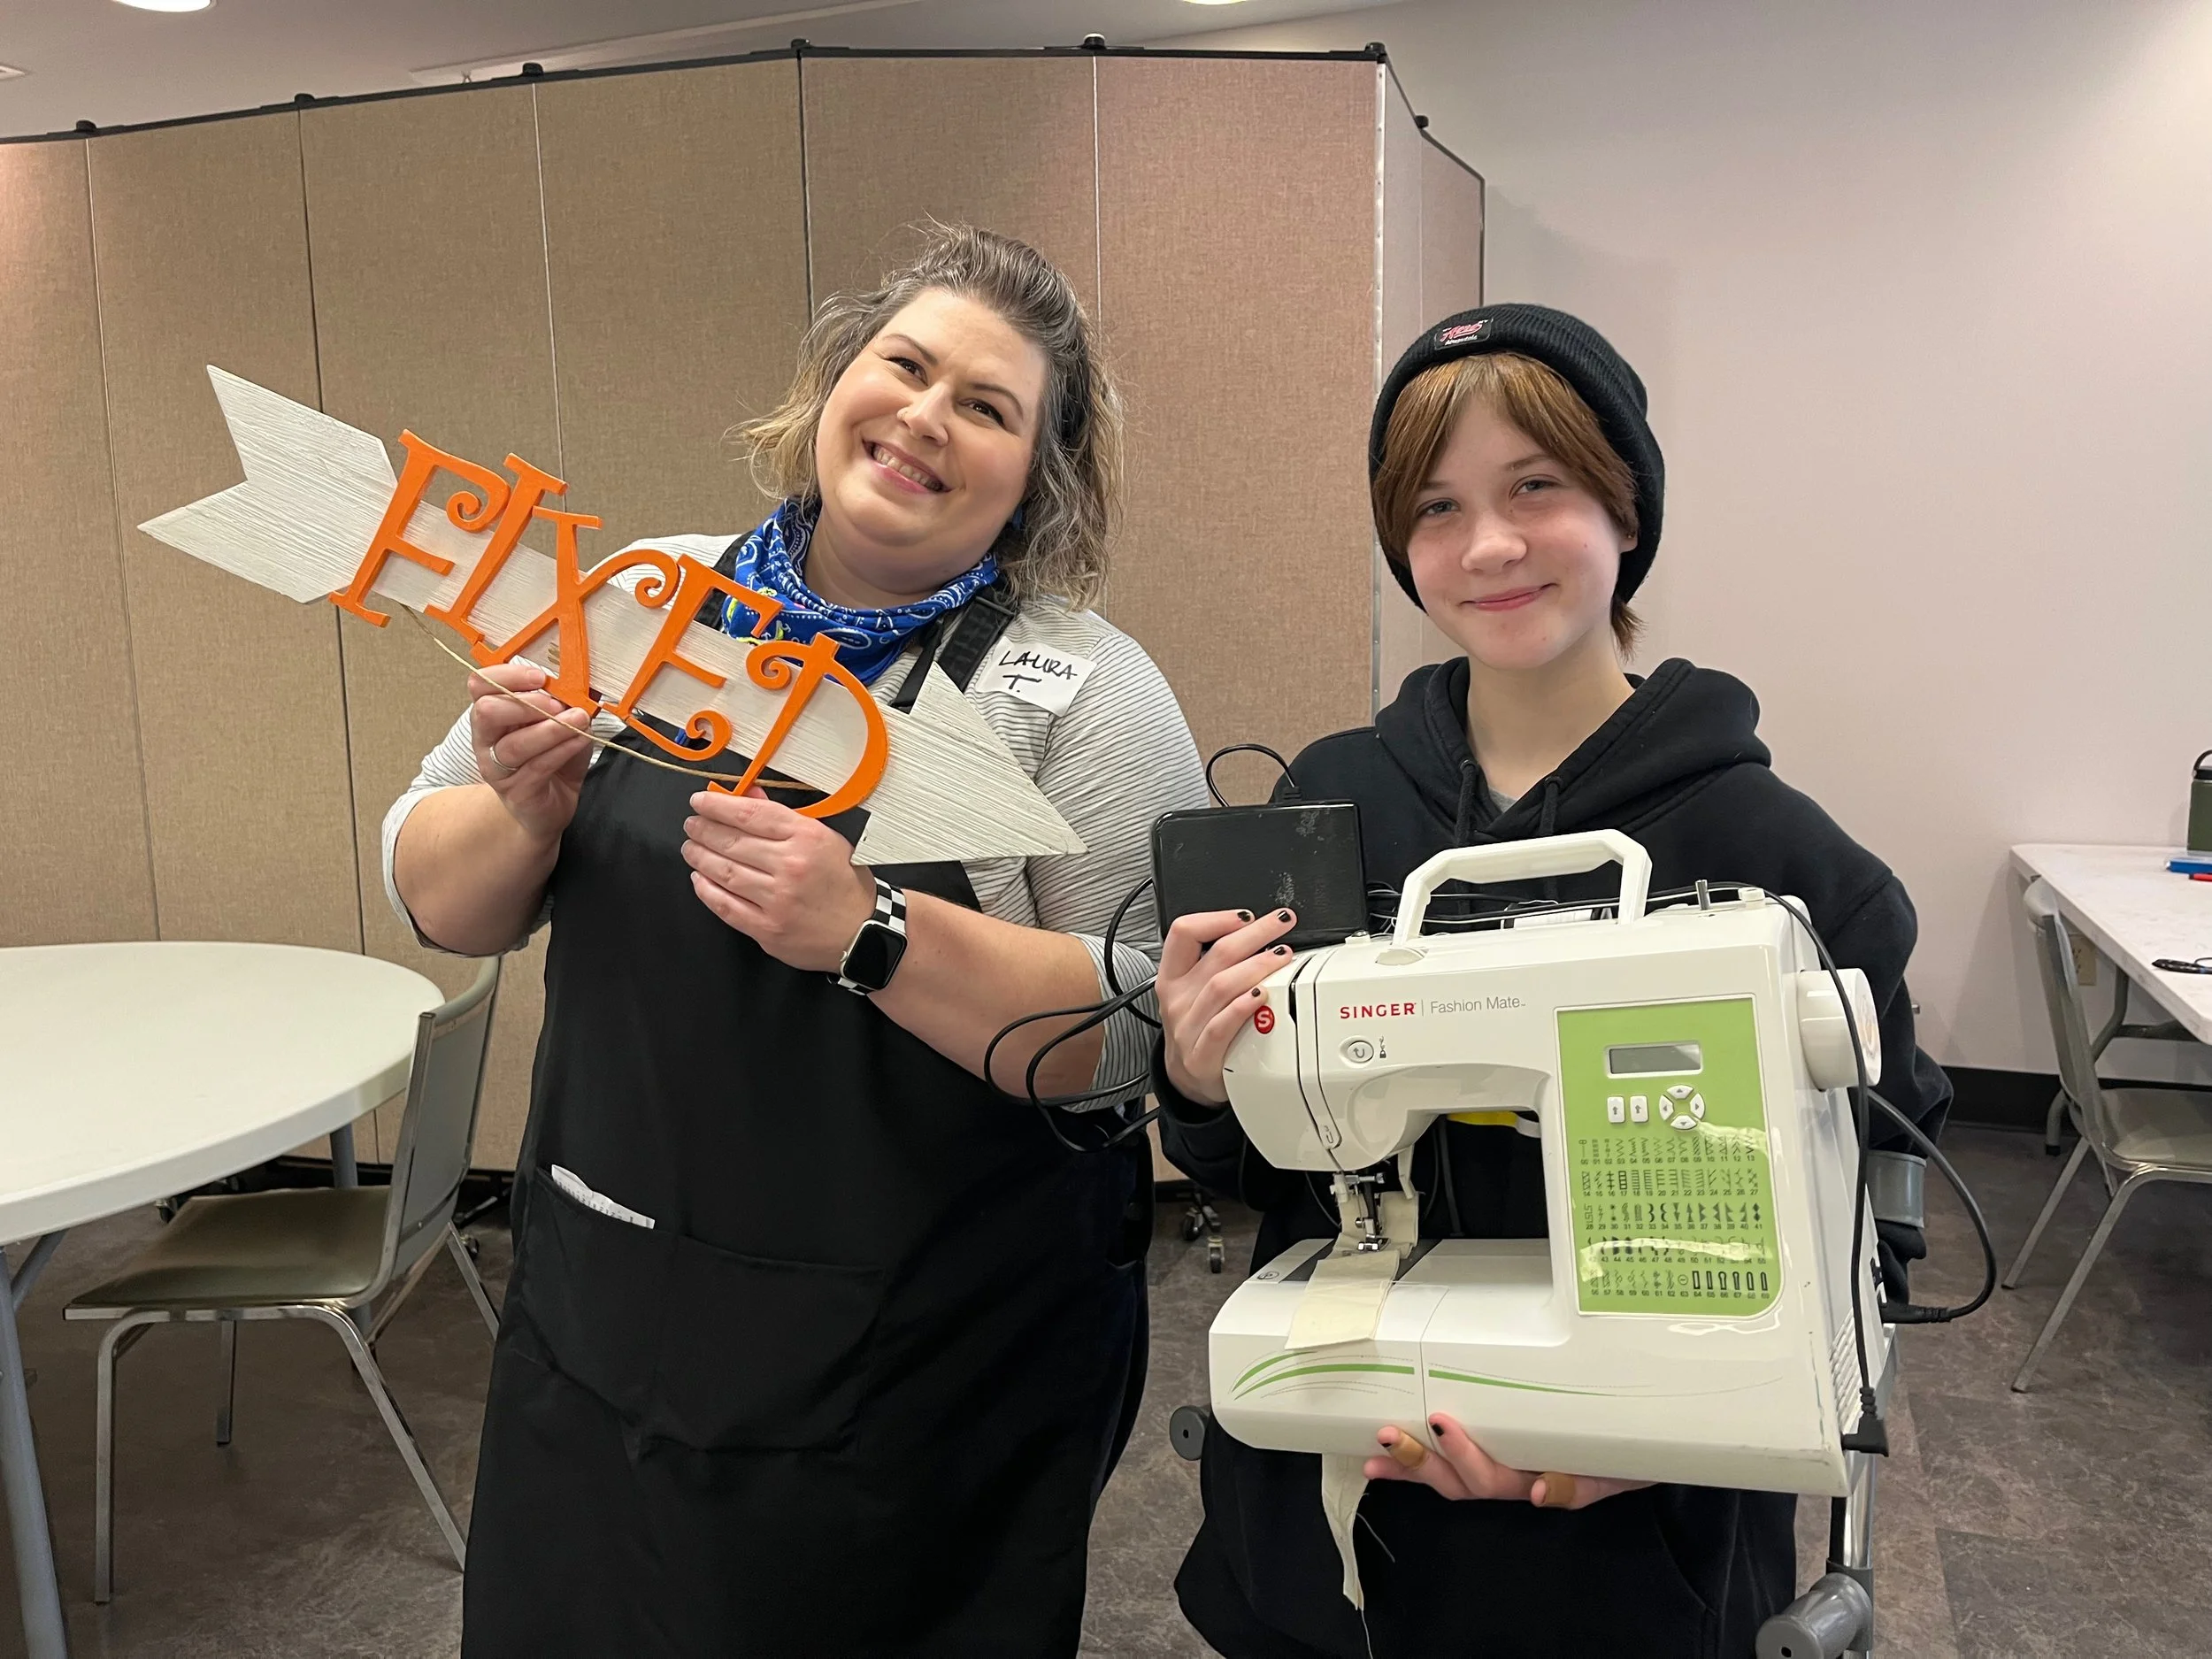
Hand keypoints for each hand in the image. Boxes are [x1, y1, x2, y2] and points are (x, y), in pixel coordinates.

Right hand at [469, 663, 592, 842]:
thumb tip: (576, 684)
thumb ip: (561, 702)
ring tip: (579, 720)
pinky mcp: (516, 792)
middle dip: (525, 703)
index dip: (507, 675)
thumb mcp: (558, 721)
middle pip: (487, 711)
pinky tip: (580, 739)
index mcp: (492, 714)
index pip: (480, 684)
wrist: (552, 805)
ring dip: (551, 728)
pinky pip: (537, 767)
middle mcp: (487, 740)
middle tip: (557, 704)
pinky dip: (562, 750)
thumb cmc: (553, 757)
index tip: (540, 677)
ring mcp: (497, 768)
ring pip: (514, 744)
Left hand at [682, 788, 876, 972]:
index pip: (750, 814)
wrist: (863, 931)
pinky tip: (698, 879)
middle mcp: (791, 866)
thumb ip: (782, 817)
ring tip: (691, 848)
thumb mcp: (823, 839)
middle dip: (703, 830)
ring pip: (724, 872)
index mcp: (807, 837)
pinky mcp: (767, 928)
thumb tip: (746, 795)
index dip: (717, 806)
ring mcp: (777, 900)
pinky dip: (706, 890)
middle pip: (732, 841)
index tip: (699, 801)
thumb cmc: (844, 882)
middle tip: (691, 825)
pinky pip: (726, 906)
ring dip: (700, 857)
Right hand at [1155, 908, 1298, 1103]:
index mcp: (1172, 976)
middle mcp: (1177, 998)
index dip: (1215, 919)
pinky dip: (1242, 1008)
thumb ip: (1216, 962)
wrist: (1189, 1076)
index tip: (1246, 916)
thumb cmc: (1199, 1026)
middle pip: (1215, 955)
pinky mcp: (1202, 1054)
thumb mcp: (1193, 990)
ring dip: (1255, 966)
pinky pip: (1221, 1026)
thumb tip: (1259, 931)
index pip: (1183, 933)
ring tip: (1281, 956)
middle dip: (1253, 933)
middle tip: (1281, 923)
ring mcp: (1187, 1027)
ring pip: (1221, 986)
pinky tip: (1261, 996)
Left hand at [1366, 1414, 1652, 1510]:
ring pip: (1450, 1475)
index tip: (1440, 1422)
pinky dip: (1431, 1456)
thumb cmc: (1625, 1454)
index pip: (1490, 1478)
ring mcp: (1503, 1466)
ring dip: (1414, 1461)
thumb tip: (1539, 1494)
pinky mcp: (1499, 1445)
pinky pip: (1457, 1459)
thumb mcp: (1611, 1473)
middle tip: (1388, 1436)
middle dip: (1420, 1460)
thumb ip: (1577, 1486)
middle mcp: (1512, 1479)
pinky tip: (1395, 1454)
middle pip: (1458, 1481)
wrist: (1640, 1442)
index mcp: (1534, 1482)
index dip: (1462, 1455)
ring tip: (1382, 1443)